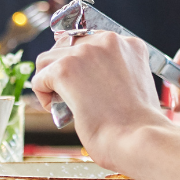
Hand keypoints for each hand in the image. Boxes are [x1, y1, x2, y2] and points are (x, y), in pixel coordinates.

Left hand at [30, 31, 170, 169]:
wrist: (139, 139)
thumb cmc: (139, 124)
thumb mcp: (136, 85)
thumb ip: (115, 71)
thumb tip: (87, 76)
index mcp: (129, 44)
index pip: (91, 41)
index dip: (83, 64)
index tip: (85, 83)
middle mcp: (107, 41)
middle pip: (67, 45)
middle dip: (65, 69)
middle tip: (71, 95)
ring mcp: (85, 52)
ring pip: (48, 59)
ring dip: (51, 82)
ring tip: (63, 103)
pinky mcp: (65, 68)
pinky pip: (40, 78)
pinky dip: (44, 96)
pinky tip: (59, 111)